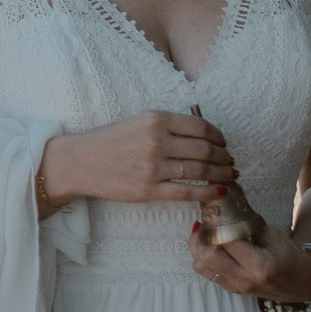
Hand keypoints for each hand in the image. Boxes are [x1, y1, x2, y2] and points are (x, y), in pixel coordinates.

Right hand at [39, 110, 235, 209]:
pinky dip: (207, 192)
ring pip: (200, 170)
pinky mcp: (149, 190)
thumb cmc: (109, 141)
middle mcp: (156, 141)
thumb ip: (168, 125)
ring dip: (220, 174)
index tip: (224, 143)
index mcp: (156, 119)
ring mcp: (153, 167)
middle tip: (230, 161)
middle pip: (205, 149)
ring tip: (229, 176)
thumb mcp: (138, 122)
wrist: (80, 162)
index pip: (200, 126)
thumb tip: (203, 137)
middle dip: (224, 157)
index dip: (219, 136)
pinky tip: (217, 192)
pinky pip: (186, 192)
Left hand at [188, 223, 310, 301]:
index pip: (225, 240)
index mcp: (258, 264)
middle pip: (206, 256)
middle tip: (206, 221)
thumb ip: (248, 224)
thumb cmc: (292, 256)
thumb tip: (224, 210)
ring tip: (204, 232)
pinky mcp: (232, 289)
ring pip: (201, 266)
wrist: (303, 283)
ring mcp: (236, 287)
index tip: (214, 211)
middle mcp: (244, 279)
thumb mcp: (274, 234)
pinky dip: (203, 257)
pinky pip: (207, 273)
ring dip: (198, 247)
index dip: (216, 223)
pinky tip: (209, 244)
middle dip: (201, 236)